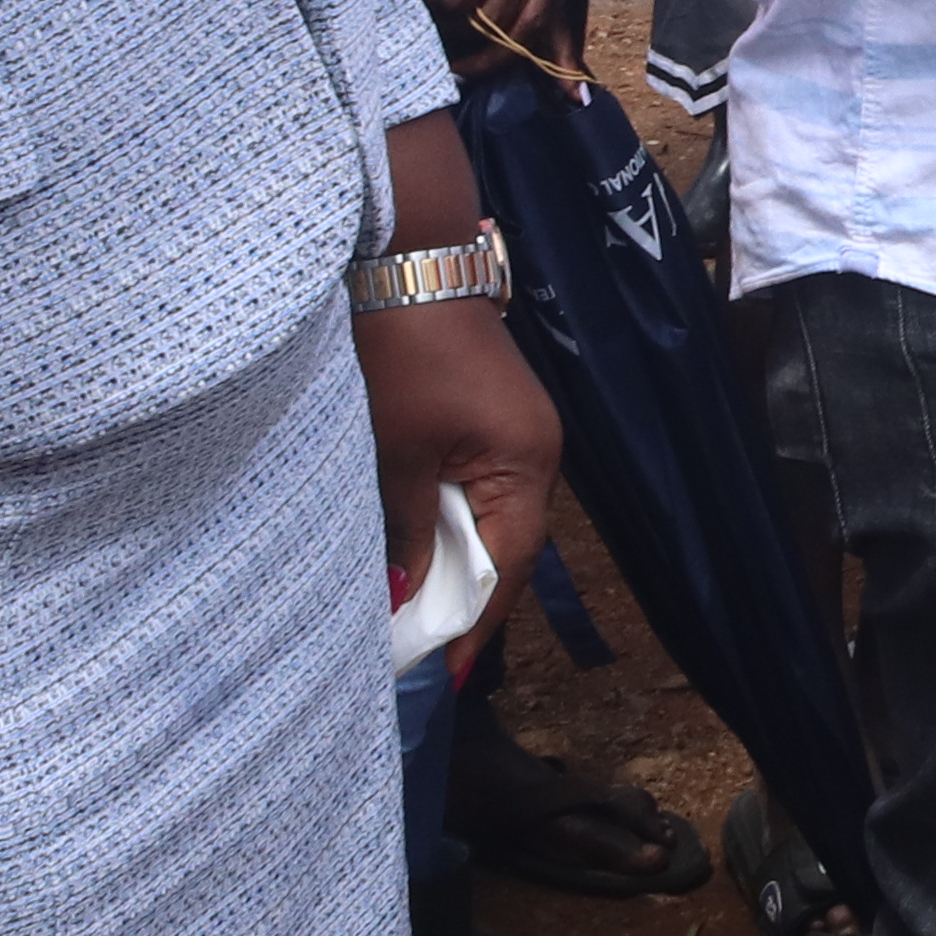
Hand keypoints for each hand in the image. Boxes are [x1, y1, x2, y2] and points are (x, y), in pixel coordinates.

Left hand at [355, 283, 564, 629]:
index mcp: (526, 462)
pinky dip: (448, 521)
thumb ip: (407, 529)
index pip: (510, 564)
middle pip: (506, 545)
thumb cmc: (404, 355)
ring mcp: (519, 430)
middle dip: (464, 600)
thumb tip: (405, 596)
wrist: (406, 261)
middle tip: (420, 652)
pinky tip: (416, 544)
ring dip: (453, 560)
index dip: (477, 622)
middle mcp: (537, 450)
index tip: (447, 675)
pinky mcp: (492, 414)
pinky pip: (478, 486)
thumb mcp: (398, 453)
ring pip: (489, 516)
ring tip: (413, 609)